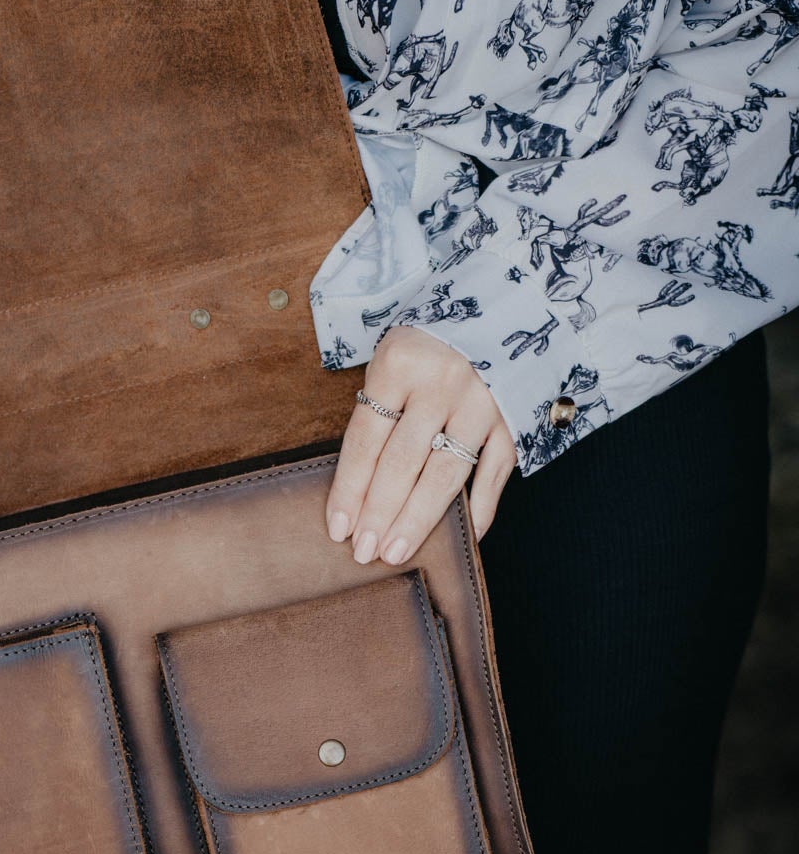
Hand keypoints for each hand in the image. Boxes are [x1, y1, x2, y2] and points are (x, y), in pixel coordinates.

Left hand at [325, 325, 515, 562]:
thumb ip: (380, 407)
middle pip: (402, 462)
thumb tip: (360, 484)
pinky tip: (462, 537)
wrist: (502, 300)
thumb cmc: (432, 338)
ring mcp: (482, 401)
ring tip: (396, 552)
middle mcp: (441, 382)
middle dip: (380, 513)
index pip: (366, 439)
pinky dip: (480, 508)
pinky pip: (495, 472)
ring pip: (445, 474)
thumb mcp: (394, 354)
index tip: (338, 527)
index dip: (349, 488)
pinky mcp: (514, 416)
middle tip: (364, 552)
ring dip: (419, 519)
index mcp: (399, 363)